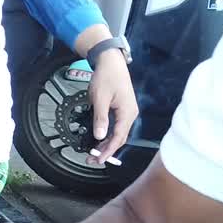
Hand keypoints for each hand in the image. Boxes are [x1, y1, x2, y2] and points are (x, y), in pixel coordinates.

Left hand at [86, 51, 138, 165]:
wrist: (110, 62)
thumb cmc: (107, 77)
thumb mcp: (100, 98)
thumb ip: (100, 118)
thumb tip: (99, 136)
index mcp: (127, 112)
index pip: (118, 138)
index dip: (108, 151)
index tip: (98, 160)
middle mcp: (130, 114)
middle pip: (120, 138)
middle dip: (106, 150)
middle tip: (92, 159)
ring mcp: (127, 111)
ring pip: (118, 133)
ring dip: (107, 144)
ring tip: (94, 153)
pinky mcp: (122, 109)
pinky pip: (116, 126)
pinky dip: (108, 135)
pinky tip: (100, 140)